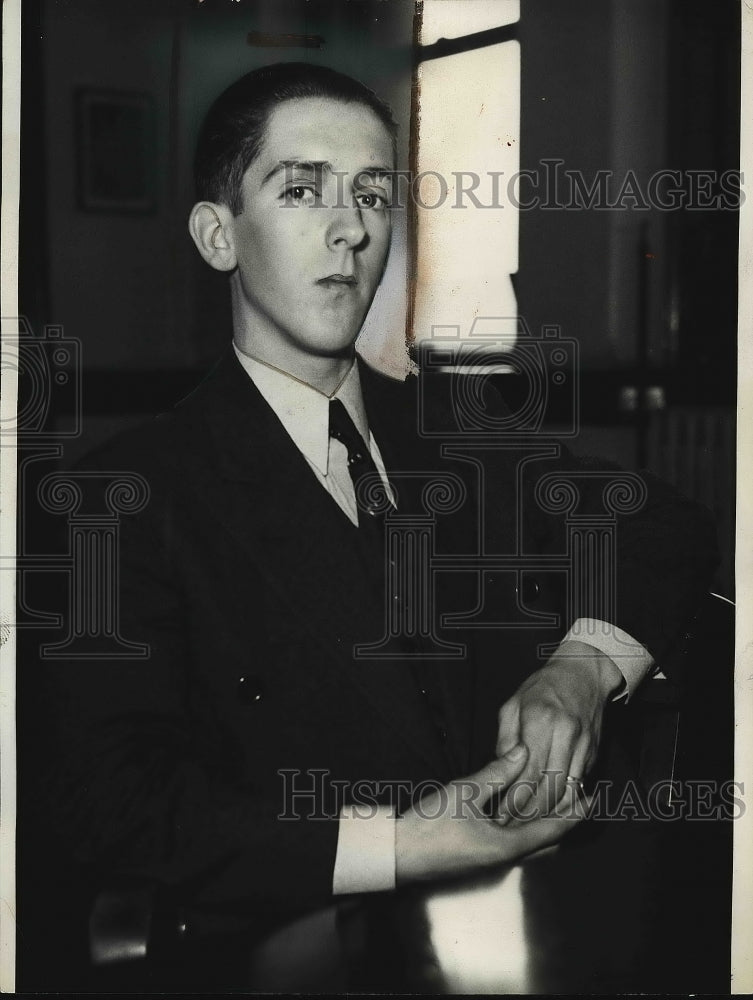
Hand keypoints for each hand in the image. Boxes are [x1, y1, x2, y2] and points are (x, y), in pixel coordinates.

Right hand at [395, 744, 584, 883]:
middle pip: (547, 844)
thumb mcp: (465, 792)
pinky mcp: (479, 860)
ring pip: (531, 848)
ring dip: (547, 828)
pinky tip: (520, 815)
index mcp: (507, 845)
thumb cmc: (431, 825)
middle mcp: (505, 858)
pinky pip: (516, 847)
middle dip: (565, 823)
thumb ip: (497, 772)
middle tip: (578, 801)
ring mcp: (491, 862)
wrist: (398, 854)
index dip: (574, 814)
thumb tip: (524, 752)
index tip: (591, 799)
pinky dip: (528, 831)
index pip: (552, 830)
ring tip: (555, 804)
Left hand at [495, 641, 623, 822]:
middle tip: (508, 825)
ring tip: (524, 825)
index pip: (528, 772)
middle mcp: (565, 735)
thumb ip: (505, 739)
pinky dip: (564, 806)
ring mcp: (583, 747)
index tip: (498, 813)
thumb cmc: (541, 689)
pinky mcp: (593, 755)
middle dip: (527, 814)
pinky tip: (548, 814)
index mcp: (540, 721)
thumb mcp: (513, 705)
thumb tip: (500, 771)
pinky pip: (578, 788)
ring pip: (565, 793)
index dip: (513, 799)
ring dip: (545, 815)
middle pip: (548, 789)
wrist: (583, 675)